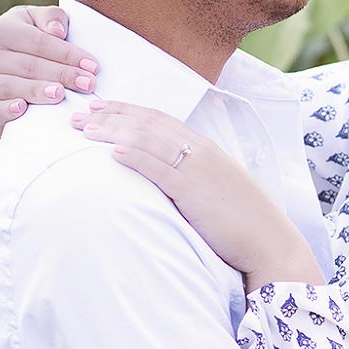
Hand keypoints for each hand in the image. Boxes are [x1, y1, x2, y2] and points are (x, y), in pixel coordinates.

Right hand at [0, 3, 97, 149]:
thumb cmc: (27, 40)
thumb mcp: (36, 21)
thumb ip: (51, 18)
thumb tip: (58, 31)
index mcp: (2, 29)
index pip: (39, 42)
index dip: (67, 54)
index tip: (93, 66)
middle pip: (29, 65)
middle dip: (62, 75)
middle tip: (88, 84)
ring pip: (12, 86)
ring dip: (37, 91)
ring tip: (60, 94)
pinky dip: (7, 109)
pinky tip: (22, 108)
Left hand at [72, 101, 323, 286]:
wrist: (268, 242)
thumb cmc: (243, 221)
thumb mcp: (216, 188)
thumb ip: (191, 176)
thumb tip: (164, 177)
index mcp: (206, 148)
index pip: (159, 119)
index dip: (127, 110)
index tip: (100, 106)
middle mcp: (201, 151)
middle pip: (148, 124)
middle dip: (111, 116)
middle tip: (80, 114)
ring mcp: (198, 169)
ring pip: (149, 140)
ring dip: (114, 132)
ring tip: (85, 130)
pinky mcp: (194, 191)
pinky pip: (160, 169)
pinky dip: (135, 157)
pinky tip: (113, 152)